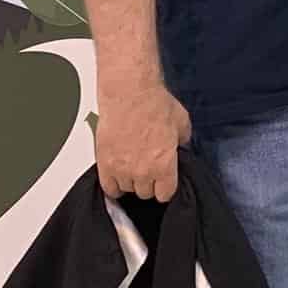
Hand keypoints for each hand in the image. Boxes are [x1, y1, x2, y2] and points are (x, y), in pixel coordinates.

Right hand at [95, 81, 191, 202]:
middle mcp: (142, 171)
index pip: (165, 194)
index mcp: (164, 164)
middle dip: (149, 182)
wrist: (130, 93)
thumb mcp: (182, 122)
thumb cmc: (154, 104)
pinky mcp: (104, 164)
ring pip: (127, 190)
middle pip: (146, 193)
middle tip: (150, 169)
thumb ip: (183, 140)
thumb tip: (181, 145)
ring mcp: (121, 169)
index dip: (166, 188)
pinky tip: (118, 175)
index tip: (165, 183)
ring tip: (133, 166)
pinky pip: (108, 188)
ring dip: (131, 181)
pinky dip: (113, 184)